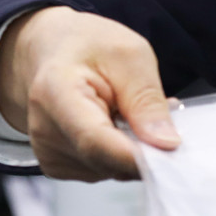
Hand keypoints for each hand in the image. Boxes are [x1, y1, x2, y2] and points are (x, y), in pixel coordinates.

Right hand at [0, 6, 179, 181]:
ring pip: (110, 170)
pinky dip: (119, 153)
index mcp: (55, 94)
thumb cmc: (87, 45)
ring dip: (132, 149)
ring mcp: (47, 153)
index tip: (172, 152)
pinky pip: (103, 170)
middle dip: (144, 149)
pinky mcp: (58, 166)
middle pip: (106, 162)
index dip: (137, 156)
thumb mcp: (130, 55)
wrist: (53, 49)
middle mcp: (43, 131)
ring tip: (129, 112)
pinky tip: (116, 125)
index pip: (95, 142)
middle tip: (159, 116)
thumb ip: (146, 100)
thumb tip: (165, 143)